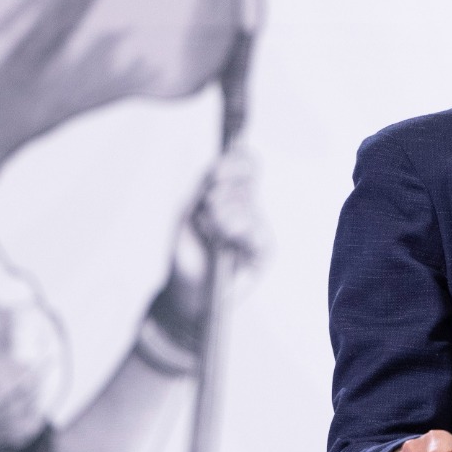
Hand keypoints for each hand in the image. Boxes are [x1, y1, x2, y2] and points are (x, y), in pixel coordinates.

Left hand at [165, 146, 264, 311]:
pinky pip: (258, 232)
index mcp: (232, 192)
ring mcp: (259, 228)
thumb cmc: (187, 251)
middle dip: (222, 193)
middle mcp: (249, 207)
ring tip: (211, 235)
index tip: (216, 172)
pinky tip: (227, 243)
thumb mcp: (188, 212)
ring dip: (223, 217)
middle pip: (248, 179)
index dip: (236, 160)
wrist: (187, 290)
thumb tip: (217, 169)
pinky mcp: (265, 251)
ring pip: (248, 205)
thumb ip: (203, 187)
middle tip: (206, 212)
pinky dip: (238, 233)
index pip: (246, 162)